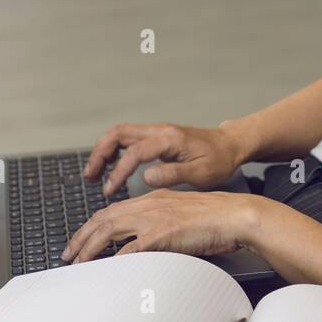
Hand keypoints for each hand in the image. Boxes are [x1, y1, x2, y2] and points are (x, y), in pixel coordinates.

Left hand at [60, 190, 261, 263]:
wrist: (234, 215)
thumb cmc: (215, 219)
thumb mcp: (180, 215)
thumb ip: (160, 224)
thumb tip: (142, 243)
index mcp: (153, 198)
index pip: (112, 211)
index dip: (92, 226)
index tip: (80, 240)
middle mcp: (149, 204)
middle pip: (103, 218)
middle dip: (81, 237)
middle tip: (68, 253)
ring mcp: (154, 218)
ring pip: (110, 229)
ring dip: (90, 246)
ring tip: (79, 261)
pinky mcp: (162, 233)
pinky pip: (131, 248)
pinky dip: (115, 258)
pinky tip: (107, 267)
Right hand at [84, 122, 247, 195]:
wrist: (230, 145)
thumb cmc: (219, 160)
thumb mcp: (202, 173)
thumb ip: (173, 174)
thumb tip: (146, 177)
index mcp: (169, 139)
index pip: (134, 152)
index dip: (119, 171)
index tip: (110, 190)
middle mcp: (159, 131)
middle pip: (118, 133)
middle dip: (100, 153)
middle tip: (90, 176)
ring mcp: (156, 132)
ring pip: (120, 134)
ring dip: (104, 151)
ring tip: (94, 174)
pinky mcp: (157, 138)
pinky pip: (128, 139)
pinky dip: (114, 150)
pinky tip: (111, 167)